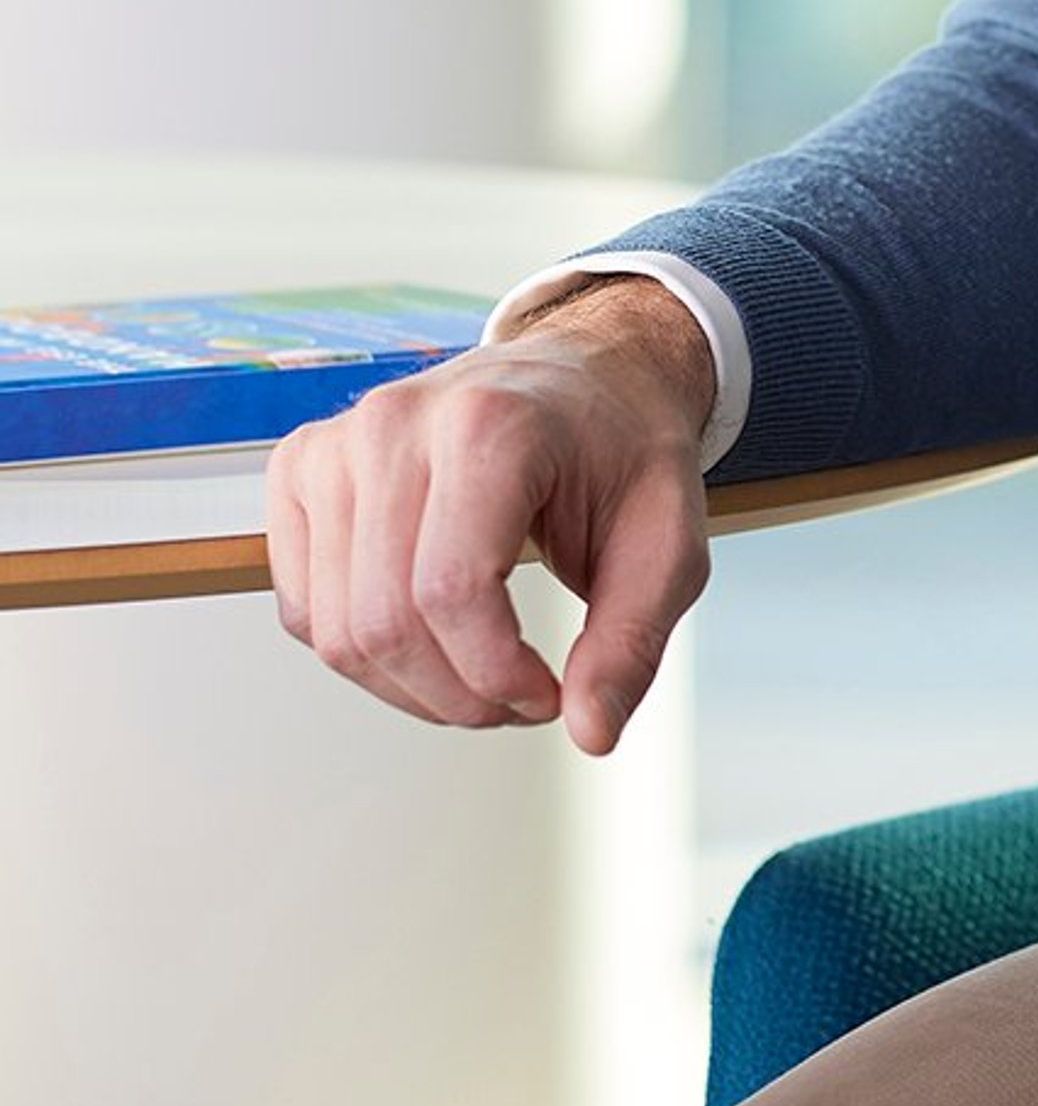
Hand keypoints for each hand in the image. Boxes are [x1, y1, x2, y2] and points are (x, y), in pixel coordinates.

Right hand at [262, 277, 713, 754]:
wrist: (588, 373)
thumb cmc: (623, 448)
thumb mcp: (668, 538)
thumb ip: (633, 638)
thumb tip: (591, 731)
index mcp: (490, 425)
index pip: (450, 592)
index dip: (496, 675)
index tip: (548, 697)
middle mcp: (396, 423)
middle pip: (384, 622)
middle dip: (455, 696)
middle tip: (520, 700)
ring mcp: (336, 442)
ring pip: (335, 630)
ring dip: (409, 688)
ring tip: (482, 674)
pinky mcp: (302, 468)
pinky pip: (304, 609)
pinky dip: (364, 652)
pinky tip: (432, 637)